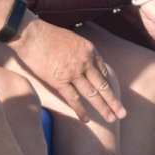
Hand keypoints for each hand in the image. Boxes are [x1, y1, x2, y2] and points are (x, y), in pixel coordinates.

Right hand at [8, 17, 123, 123]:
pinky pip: (73, 99)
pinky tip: (86, 120)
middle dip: (113, 101)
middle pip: (103, 85)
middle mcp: (85, 62)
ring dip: (103, 108)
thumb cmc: (47, 35)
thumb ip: (81, 52)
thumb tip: (83, 61)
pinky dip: (80, 110)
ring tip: (110, 119)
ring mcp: (73, 72)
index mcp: (89, 51)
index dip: (109, 85)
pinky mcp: (59, 80)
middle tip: (122, 113)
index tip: (112, 95)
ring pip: (92, 94)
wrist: (31, 34)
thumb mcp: (72, 39)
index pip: (104, 72)